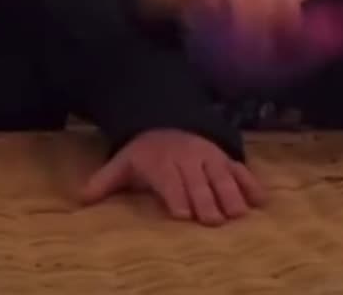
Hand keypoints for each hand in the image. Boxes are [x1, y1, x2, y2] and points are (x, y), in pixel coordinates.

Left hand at [79, 129, 264, 225]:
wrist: (168, 121)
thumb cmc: (146, 153)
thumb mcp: (124, 162)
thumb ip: (105, 181)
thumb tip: (81, 198)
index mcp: (162, 162)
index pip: (170, 180)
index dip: (177, 197)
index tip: (183, 214)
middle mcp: (187, 159)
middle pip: (198, 181)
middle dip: (206, 200)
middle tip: (213, 220)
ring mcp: (209, 158)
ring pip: (222, 175)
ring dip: (231, 194)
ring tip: (238, 214)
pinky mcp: (226, 158)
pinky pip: (241, 169)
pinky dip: (251, 183)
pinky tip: (260, 201)